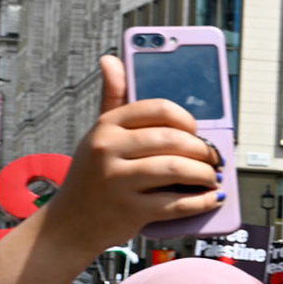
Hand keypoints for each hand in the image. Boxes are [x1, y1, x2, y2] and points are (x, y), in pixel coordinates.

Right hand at [37, 55, 220, 256]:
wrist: (69, 223)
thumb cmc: (92, 175)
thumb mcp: (98, 135)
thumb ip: (113, 99)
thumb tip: (111, 60)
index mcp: (106, 126)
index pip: (159, 109)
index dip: (187, 120)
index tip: (196, 132)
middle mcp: (109, 149)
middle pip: (173, 140)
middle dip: (203, 150)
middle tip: (213, 158)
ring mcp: (118, 181)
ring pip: (177, 169)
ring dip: (205, 174)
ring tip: (212, 177)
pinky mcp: (130, 210)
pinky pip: (177, 203)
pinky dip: (201, 201)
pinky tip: (212, 198)